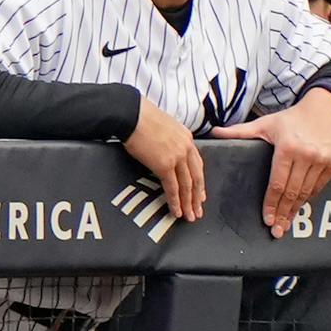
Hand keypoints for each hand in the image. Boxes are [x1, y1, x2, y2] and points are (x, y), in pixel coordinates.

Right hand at [124, 97, 204, 221]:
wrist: (131, 114)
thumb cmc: (140, 117)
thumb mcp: (162, 126)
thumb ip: (168, 139)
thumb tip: (162, 148)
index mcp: (187, 138)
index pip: (197, 164)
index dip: (199, 181)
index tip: (200, 194)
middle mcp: (186, 148)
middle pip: (196, 177)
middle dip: (197, 197)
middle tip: (198, 210)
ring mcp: (177, 157)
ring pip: (187, 185)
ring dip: (188, 203)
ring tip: (190, 216)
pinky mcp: (164, 164)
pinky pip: (172, 187)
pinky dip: (175, 201)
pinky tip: (176, 211)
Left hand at [210, 90, 330, 237]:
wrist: (328, 108)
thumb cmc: (292, 118)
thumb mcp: (265, 123)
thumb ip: (239, 131)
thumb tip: (213, 132)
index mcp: (287, 148)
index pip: (277, 183)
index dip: (271, 203)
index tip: (266, 219)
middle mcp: (307, 156)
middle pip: (292, 192)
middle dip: (282, 213)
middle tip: (276, 230)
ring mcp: (323, 161)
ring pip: (307, 192)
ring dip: (296, 210)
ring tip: (285, 224)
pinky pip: (319, 186)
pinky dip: (309, 198)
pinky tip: (299, 208)